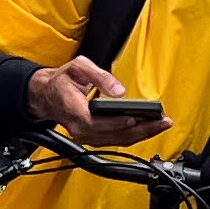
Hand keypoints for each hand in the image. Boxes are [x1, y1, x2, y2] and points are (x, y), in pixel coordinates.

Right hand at [28, 56, 161, 146]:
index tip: (135, 118)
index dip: (116, 123)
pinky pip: (116, 141)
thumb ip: (99, 76)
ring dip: (141, 134)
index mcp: (73, 109)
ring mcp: (86, 136)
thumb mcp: (79, 67)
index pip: (96, 123)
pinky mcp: (93, 139)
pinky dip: (133, 135)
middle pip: (113, 135)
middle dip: (140, 130)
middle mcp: (79, 128)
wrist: (48, 95)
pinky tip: (148, 128)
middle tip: (161, 121)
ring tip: (161, 124)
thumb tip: (118, 91)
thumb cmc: (63, 81)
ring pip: (117, 141)